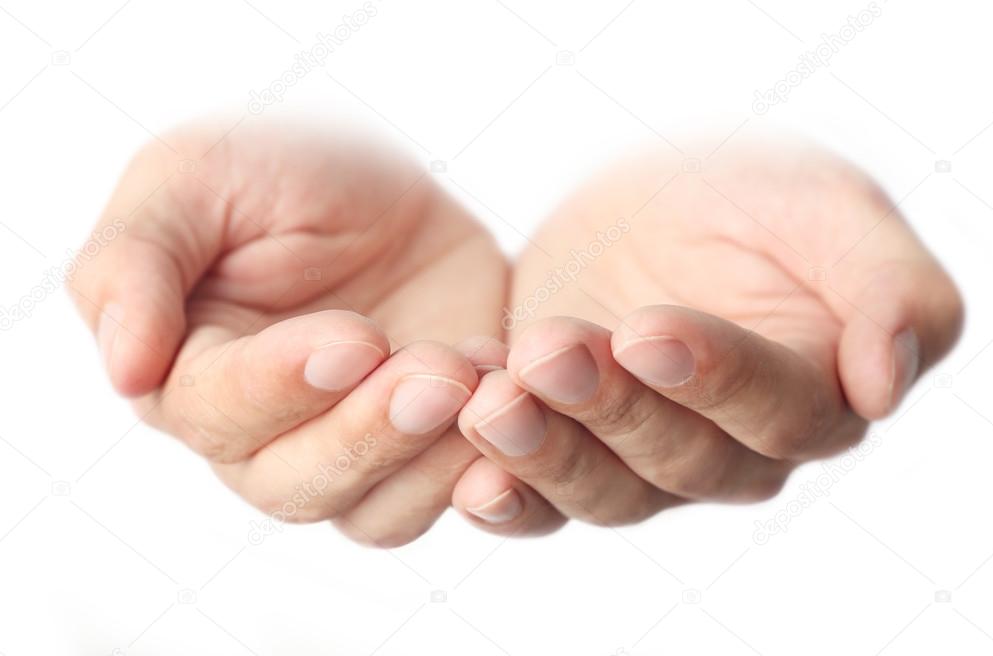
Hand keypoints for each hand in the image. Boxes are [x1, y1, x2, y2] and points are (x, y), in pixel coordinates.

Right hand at [68, 120, 542, 545]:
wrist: (391, 187)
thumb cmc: (278, 170)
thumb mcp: (192, 178)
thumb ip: (134, 264)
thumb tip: (124, 370)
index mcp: (190, 373)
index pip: (217, 413)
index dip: (282, 386)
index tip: (356, 340)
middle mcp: (263, 436)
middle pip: (296, 485)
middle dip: (370, 433)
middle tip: (440, 373)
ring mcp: (351, 449)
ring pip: (374, 511)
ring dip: (433, 458)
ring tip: (484, 375)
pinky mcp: (428, 448)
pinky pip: (449, 496)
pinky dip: (486, 473)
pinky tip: (519, 410)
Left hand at [450, 138, 963, 531]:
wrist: (657, 199)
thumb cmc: (757, 198)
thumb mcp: (832, 210)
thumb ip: (889, 289)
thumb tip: (884, 385)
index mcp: (814, 393)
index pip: (778, 408)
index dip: (714, 376)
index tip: (647, 329)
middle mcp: (734, 449)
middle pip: (681, 459)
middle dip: (610, 408)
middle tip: (548, 352)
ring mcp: (646, 462)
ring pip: (606, 491)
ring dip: (546, 454)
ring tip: (492, 404)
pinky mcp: (571, 453)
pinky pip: (543, 500)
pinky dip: (507, 498)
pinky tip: (469, 477)